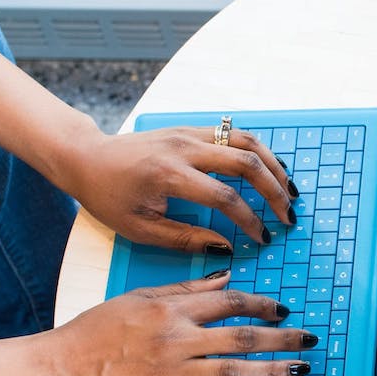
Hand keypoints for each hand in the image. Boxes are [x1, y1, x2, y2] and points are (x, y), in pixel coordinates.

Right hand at [35, 272, 318, 375]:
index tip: (284, 309)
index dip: (262, 304)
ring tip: (300, 369)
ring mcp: (173, 374)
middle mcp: (177, 340)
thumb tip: (228, 278)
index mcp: (171, 310)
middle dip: (282, 337)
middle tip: (309, 339)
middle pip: (242, 337)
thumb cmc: (98, 328)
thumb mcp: (141, 296)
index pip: (229, 302)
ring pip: (235, 372)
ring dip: (273, 370)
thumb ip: (186, 289)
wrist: (62, 366)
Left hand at [56, 125, 296, 250]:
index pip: (224, 197)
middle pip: (246, 163)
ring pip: (247, 141)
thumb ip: (185, 239)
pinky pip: (235, 134)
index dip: (249, 220)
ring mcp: (190, 133)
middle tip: (288, 215)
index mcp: (169, 175)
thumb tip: (226, 247)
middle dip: (274, 191)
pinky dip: (259, 151)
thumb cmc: (108, 196)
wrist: (87, 157)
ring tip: (289, 190)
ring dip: (274, 166)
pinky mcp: (192, 129)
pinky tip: (270, 169)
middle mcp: (184, 148)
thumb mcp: (139, 228)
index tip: (263, 238)